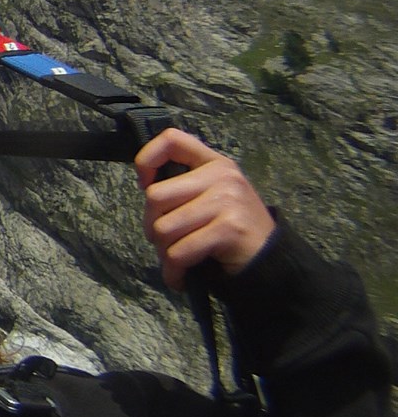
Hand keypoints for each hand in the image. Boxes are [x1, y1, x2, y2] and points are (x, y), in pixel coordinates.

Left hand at [136, 128, 276, 288]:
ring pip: (163, 228)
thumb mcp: (212, 196)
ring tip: (176, 259)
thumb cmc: (231, 228)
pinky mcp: (228, 229)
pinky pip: (179, 252)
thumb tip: (145, 187)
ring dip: (163, 251)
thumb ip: (183, 186)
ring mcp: (227, 201)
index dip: (147, 160)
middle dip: (151, 224)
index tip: (145, 184)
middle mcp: (222, 176)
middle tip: (164, 240)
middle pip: (155, 196)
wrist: (270, 260)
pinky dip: (173, 271)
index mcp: (214, 163)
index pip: (172, 139)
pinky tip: (180, 277)